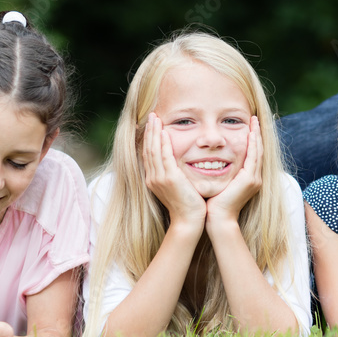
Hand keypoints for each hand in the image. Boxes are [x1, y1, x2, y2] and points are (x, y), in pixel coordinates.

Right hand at [143, 112, 206, 230]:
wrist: (189, 221)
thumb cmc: (188, 205)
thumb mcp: (179, 186)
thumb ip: (176, 174)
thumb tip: (179, 163)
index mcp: (153, 179)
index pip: (149, 154)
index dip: (150, 138)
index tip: (152, 124)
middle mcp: (153, 178)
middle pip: (148, 149)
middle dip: (150, 131)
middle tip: (152, 115)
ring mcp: (159, 178)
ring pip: (153, 150)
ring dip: (154, 132)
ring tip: (155, 118)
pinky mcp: (169, 179)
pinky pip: (164, 157)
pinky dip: (163, 143)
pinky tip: (165, 132)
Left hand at [205, 116, 261, 227]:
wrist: (218, 219)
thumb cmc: (214, 203)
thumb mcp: (219, 183)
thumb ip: (219, 171)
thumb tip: (208, 160)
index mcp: (248, 178)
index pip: (252, 154)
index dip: (251, 139)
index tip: (248, 126)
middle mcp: (254, 178)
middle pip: (258, 150)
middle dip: (256, 133)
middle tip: (254, 118)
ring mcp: (254, 179)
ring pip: (258, 151)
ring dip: (256, 135)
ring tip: (254, 121)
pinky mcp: (250, 180)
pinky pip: (253, 157)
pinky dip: (253, 144)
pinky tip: (251, 133)